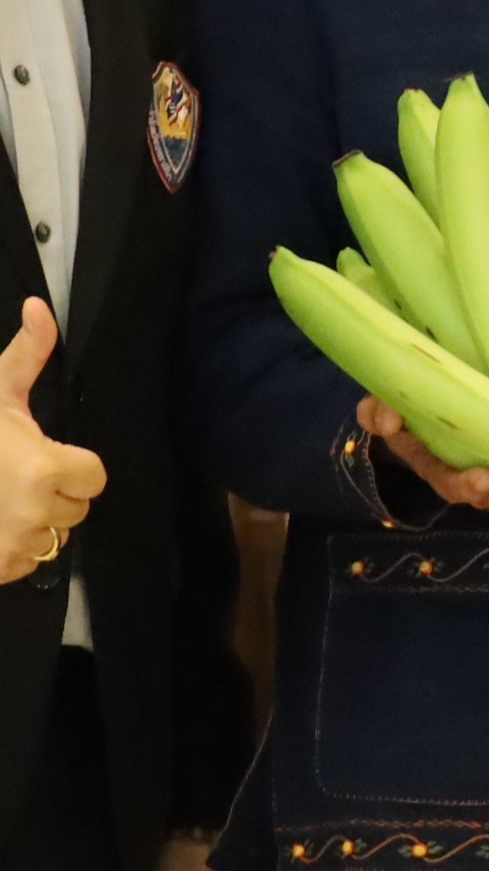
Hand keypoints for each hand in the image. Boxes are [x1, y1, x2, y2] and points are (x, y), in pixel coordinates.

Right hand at [0, 301, 100, 584]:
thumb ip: (27, 354)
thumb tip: (41, 307)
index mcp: (43, 471)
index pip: (95, 478)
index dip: (72, 466)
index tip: (43, 457)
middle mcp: (34, 514)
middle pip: (77, 509)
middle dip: (53, 494)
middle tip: (12, 477)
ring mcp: (14, 547)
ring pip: (54, 538)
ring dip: (34, 522)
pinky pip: (27, 563)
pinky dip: (11, 549)